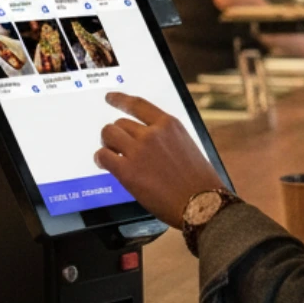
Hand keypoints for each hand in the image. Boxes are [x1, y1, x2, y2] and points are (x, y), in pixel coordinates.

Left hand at [96, 93, 225, 227]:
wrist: (202, 204)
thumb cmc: (199, 182)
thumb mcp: (187, 147)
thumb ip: (166, 140)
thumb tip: (147, 143)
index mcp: (169, 125)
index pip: (138, 105)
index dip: (120, 100)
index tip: (110, 98)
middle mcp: (152, 134)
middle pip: (120, 123)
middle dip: (116, 134)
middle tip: (116, 145)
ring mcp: (139, 151)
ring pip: (108, 135)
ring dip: (107, 144)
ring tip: (110, 154)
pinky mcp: (127, 171)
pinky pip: (103, 156)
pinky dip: (100, 158)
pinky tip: (103, 164)